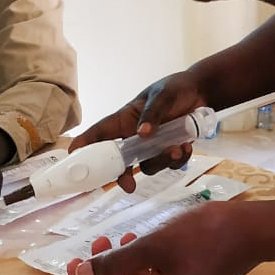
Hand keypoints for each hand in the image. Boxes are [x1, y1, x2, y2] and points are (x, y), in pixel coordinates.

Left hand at [67, 202, 255, 274]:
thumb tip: (84, 274)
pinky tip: (144, 239)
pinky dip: (142, 263)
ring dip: (121, 266)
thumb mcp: (153, 246)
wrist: (252, 232)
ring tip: (119, 237)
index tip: (76, 265)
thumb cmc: (203, 237)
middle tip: (96, 243)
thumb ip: (116, 262)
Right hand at [68, 70, 208, 191]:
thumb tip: (142, 133)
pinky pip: (169, 164)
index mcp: (125, 119)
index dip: (85, 145)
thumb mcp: (162, 95)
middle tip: (129, 185)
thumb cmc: (175, 88)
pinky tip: (186, 146)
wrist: (200, 92)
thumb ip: (153, 113)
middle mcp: (134, 135)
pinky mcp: (169, 150)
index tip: (73, 158)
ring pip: (147, 166)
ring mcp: (152, 145)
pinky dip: (178, 159)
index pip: (100, 133)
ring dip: (162, 162)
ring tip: (178, 148)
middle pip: (120, 161)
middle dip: (123, 175)